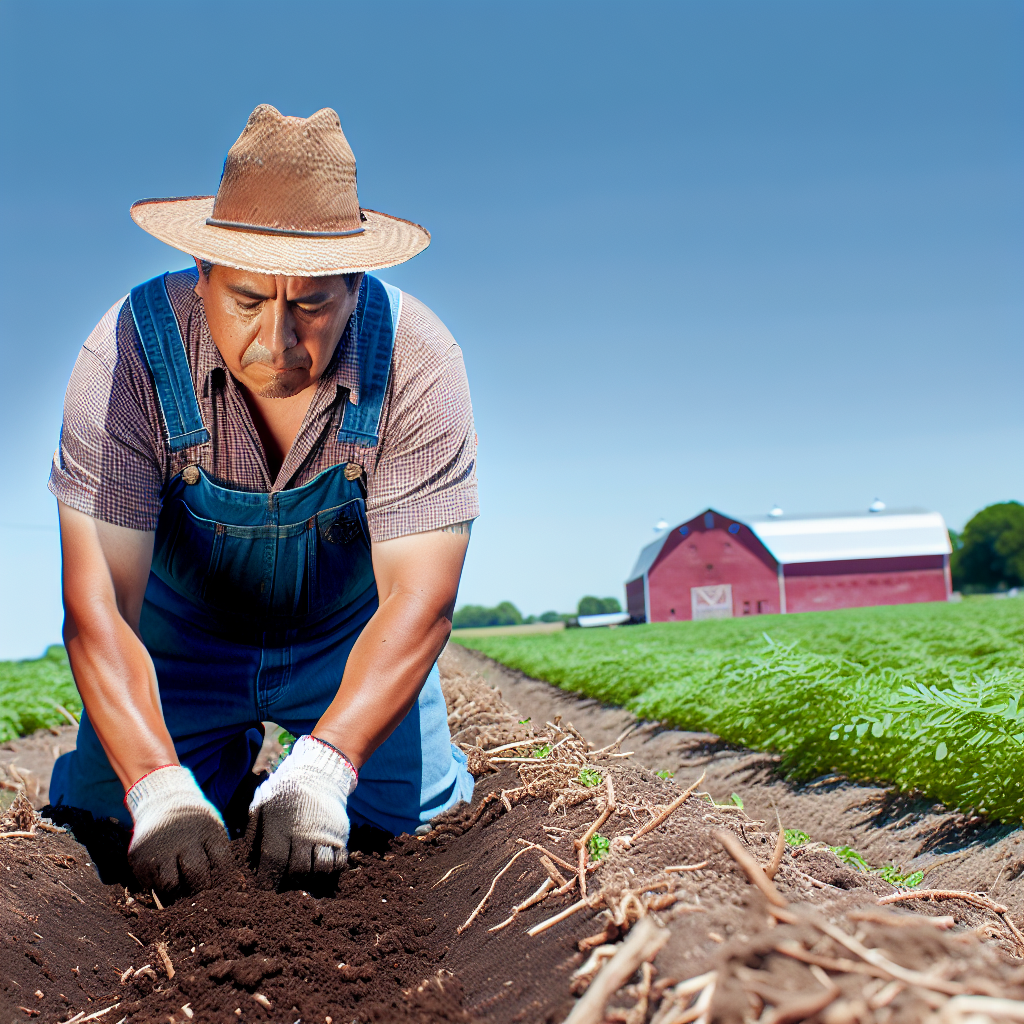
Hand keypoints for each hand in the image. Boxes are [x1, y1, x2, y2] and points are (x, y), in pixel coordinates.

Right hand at [125, 765, 230, 894]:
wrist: (163, 800)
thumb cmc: (195, 822)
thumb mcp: (213, 829)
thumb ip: (219, 855)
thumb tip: (235, 887)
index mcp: (209, 831)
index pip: (220, 865)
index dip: (221, 880)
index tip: (218, 886)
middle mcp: (183, 839)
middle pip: (196, 877)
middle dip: (200, 890)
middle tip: (199, 894)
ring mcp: (158, 848)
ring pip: (171, 885)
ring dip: (177, 892)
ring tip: (181, 889)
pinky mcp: (138, 857)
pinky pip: (150, 884)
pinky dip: (157, 887)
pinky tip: (163, 878)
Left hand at [245, 735, 356, 888]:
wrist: (318, 773)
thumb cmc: (285, 792)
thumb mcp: (262, 804)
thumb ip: (254, 831)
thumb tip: (246, 860)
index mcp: (280, 828)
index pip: (273, 864)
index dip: (268, 879)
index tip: (265, 884)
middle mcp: (303, 834)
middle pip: (296, 870)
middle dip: (289, 880)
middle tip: (285, 880)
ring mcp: (324, 835)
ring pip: (318, 869)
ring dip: (309, 876)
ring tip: (302, 874)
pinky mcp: (340, 835)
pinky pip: (338, 861)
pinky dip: (330, 869)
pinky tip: (320, 866)